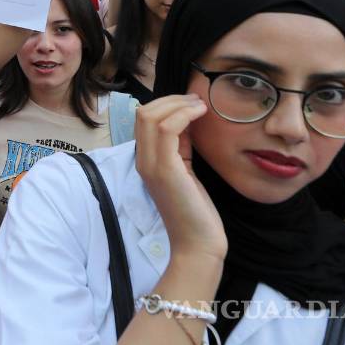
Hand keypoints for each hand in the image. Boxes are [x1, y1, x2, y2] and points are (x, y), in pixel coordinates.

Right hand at [134, 94, 226, 263]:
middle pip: (143, 113)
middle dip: (172, 99)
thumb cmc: (195, 211)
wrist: (197, 244)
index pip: (144, 120)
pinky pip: (167, 129)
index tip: (192, 104)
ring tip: (200, 105)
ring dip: (178, 104)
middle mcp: (143, 160)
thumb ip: (182, 148)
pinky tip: (201, 114)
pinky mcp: (165, 169)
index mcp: (146, 161)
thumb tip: (188, 122)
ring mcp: (151, 165)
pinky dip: (184, 114)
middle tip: (197, 101)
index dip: (167, 104)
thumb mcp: (187, 171)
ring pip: (151, 116)